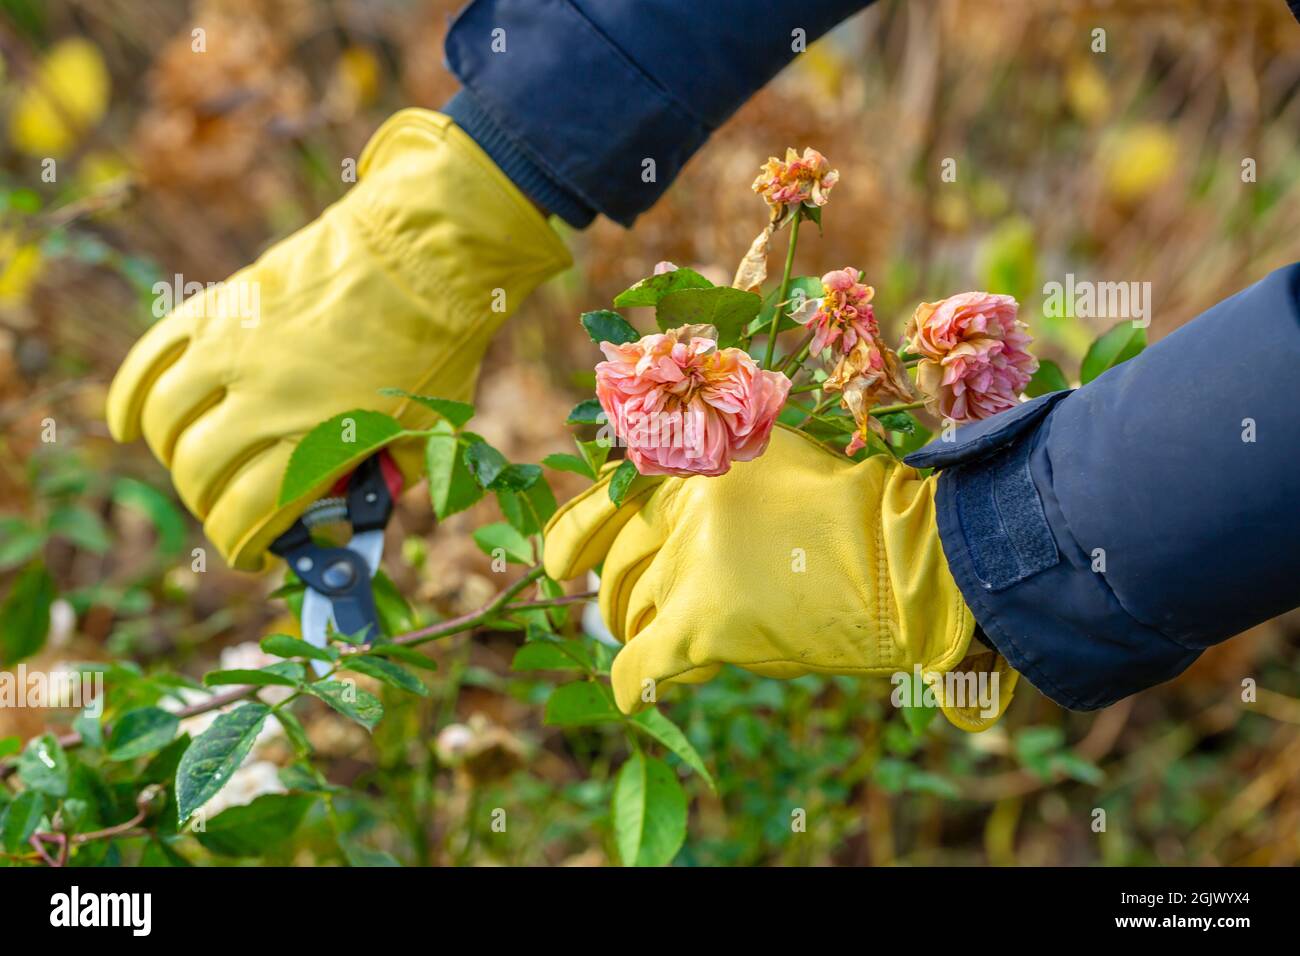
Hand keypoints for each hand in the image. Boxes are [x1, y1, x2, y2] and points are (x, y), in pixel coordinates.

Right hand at [108, 110, 569, 569]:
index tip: (251, 556)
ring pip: (166, 423)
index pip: (248, 516)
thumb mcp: (430, 433)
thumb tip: (353, 506)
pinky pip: (150, 360)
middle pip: (200, 474)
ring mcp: (236, 350)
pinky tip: (128, 426)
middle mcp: (269, 398)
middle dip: (209, 504)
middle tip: (230, 506)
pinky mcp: (220, 309)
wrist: (424, 254)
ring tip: (197, 462)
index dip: (241, 548)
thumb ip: (391, 479)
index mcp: (323, 438)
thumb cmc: (437, 347)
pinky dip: (129, 398)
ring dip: (174, 455)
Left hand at [544, 426, 1015, 728]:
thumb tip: (671, 490)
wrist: (898, 556)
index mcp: (693, 468)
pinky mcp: (701, 624)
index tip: (556, 564)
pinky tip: (628, 693)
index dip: (570, 538)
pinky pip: (641, 662)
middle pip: (620, 569)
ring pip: (631, 614)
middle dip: (615, 596)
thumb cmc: (850, 508)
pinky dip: (630, 680)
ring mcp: (687, 566)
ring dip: (636, 632)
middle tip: (625, 613)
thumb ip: (719, 471)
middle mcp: (680, 511)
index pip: (605, 504)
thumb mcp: (777, 460)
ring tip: (659, 640)